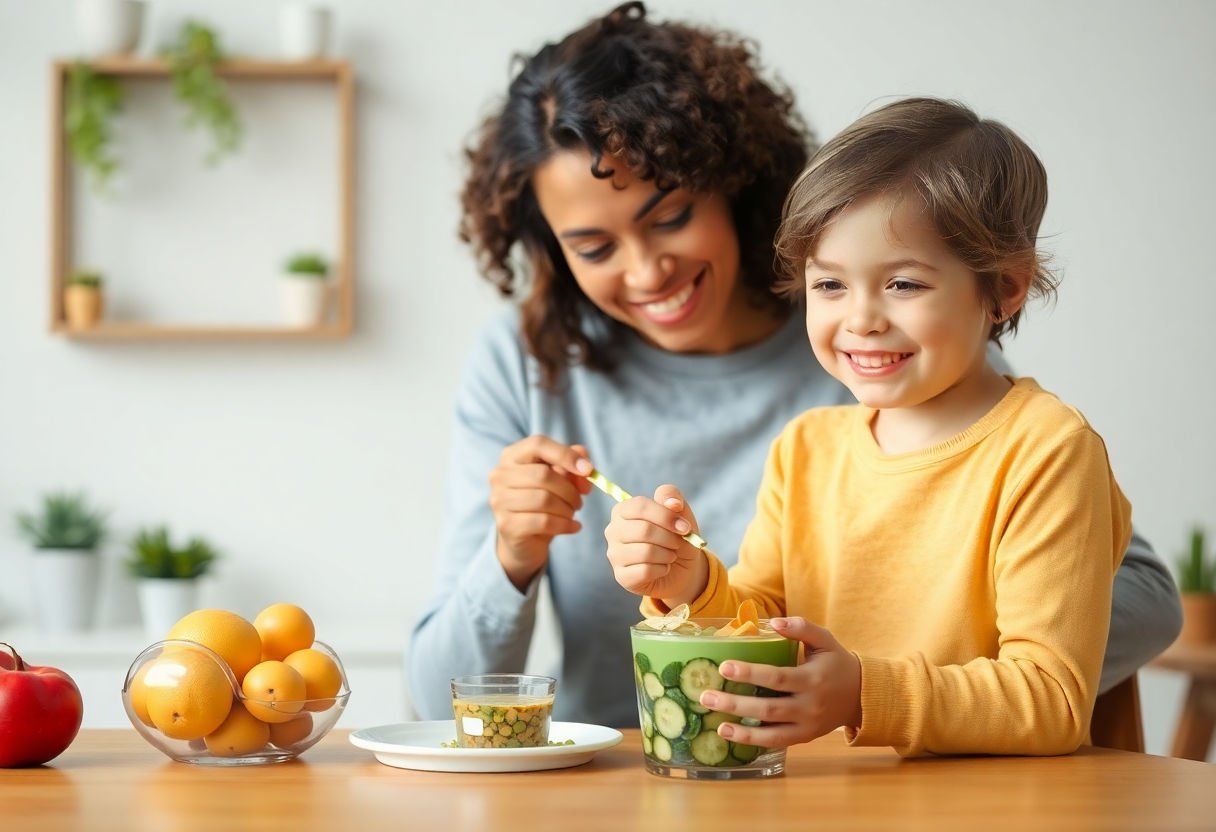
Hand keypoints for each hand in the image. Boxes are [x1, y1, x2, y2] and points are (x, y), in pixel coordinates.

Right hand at [489, 435, 592, 590]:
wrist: (524, 541)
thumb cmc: (542, 504)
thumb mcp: (560, 479)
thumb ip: (572, 464)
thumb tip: (585, 463)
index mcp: (512, 456)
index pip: (538, 444)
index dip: (565, 454)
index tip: (588, 470)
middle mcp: (500, 475)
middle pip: (543, 475)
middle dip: (570, 490)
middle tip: (579, 502)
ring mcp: (499, 501)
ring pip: (544, 499)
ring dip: (567, 509)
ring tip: (572, 514)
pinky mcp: (507, 525)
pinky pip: (544, 521)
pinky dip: (565, 524)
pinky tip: (573, 527)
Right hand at [604, 484, 707, 605]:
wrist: (682, 568)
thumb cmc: (676, 536)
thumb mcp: (680, 513)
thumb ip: (673, 498)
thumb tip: (672, 502)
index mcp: (623, 510)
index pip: (640, 506)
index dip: (666, 516)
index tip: (685, 527)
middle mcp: (613, 531)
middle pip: (644, 530)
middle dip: (670, 538)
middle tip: (678, 543)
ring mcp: (614, 555)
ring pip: (646, 552)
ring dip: (667, 555)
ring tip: (670, 555)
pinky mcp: (621, 576)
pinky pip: (645, 571)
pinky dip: (662, 569)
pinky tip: (663, 568)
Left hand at [696, 617, 861, 747]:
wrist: (861, 695)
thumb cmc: (836, 662)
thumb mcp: (824, 639)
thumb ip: (801, 627)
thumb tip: (774, 621)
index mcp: (813, 679)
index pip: (777, 678)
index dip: (750, 674)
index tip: (724, 667)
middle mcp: (810, 706)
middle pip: (768, 708)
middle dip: (735, 703)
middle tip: (706, 695)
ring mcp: (807, 726)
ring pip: (771, 732)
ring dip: (741, 730)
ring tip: (715, 722)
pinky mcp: (804, 738)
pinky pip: (776, 742)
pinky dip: (753, 741)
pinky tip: (730, 733)